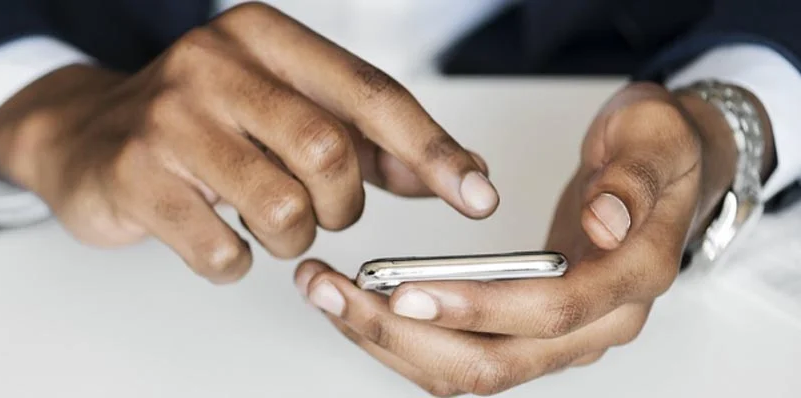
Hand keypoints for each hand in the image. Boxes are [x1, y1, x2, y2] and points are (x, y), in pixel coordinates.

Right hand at [0, 2, 496, 283]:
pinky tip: (216, 237)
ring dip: (291, 237)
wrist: (85, 136)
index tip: (476, 195)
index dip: (432, 150)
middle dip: (341, 206)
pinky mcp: (134, 177)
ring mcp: (168, 119)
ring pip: (282, 209)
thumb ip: (368, 139)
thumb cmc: (202, 124)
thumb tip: (455, 173)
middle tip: (320, 210)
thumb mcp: (284, 110)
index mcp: (261, 35)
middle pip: (329, 153)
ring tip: (265, 222)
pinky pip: (223, 252)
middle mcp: (213, 63)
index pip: (370, 93)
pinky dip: (234, 262)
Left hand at [293, 82, 773, 395]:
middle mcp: (598, 324)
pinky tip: (360, 305)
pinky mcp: (530, 331)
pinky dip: (407, 339)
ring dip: (391, 342)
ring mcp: (562, 337)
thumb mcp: (654, 137)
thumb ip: (631, 179)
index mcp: (632, 279)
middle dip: (403, 335)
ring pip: (468, 371)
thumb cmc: (657, 151)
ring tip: (328, 294)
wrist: (665, 170)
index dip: (476, 308)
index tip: (405, 291)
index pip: (549, 313)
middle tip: (334, 291)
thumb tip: (604, 222)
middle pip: (494, 363)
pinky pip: (463, 355)